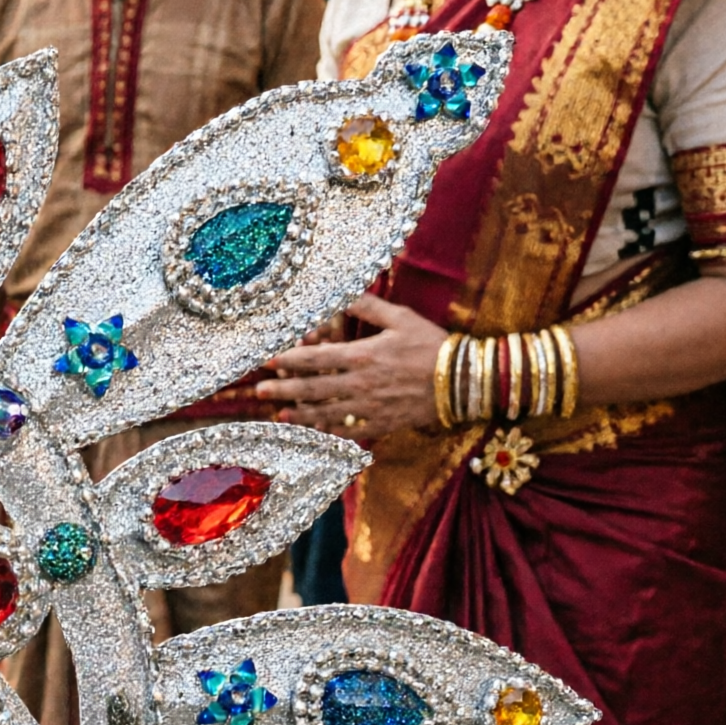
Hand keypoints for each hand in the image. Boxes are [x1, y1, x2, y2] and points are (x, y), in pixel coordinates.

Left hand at [256, 294, 446, 438]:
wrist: (465, 380)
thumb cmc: (433, 345)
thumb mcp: (401, 318)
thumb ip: (368, 307)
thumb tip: (343, 294)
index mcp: (363, 356)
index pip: (315, 359)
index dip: (288, 360)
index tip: (268, 360)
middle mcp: (361, 385)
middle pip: (312, 388)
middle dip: (284, 389)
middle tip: (260, 391)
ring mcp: (369, 408)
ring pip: (325, 413)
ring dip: (300, 414)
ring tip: (279, 414)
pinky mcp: (381, 424)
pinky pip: (347, 430)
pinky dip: (327, 431)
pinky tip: (313, 430)